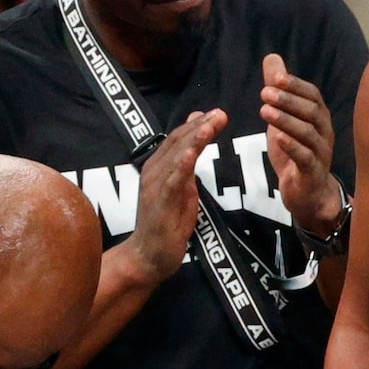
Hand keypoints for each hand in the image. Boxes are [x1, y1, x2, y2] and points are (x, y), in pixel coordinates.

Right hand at [117, 109, 228, 286]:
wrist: (148, 256)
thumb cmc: (167, 223)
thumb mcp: (182, 188)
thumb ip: (188, 164)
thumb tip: (197, 138)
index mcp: (159, 166)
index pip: (178, 138)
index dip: (197, 124)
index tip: (216, 113)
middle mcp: (153, 171)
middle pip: (178, 142)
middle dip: (200, 126)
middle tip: (220, 113)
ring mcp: (154, 187)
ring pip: (176, 156)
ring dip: (194, 139)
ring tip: (210, 124)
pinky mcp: (159, 203)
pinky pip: (172, 181)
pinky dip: (182, 165)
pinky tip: (192, 153)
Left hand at [260, 55, 341, 235]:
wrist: (308, 193)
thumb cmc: (296, 151)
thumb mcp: (283, 118)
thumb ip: (278, 90)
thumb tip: (272, 58)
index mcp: (319, 117)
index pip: (312, 95)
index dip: (295, 85)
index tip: (275, 77)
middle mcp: (324, 132)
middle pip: (312, 111)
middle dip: (288, 100)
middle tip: (264, 92)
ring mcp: (321, 153)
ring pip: (308, 134)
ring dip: (286, 121)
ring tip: (264, 111)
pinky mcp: (312, 173)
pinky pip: (305, 158)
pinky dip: (292, 146)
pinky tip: (277, 138)